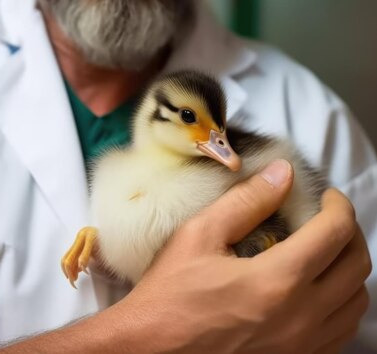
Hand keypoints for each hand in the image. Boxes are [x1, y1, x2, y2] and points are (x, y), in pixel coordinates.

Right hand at [115, 160, 370, 353]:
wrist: (153, 351)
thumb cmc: (171, 293)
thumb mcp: (200, 235)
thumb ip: (246, 200)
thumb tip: (283, 172)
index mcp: (277, 281)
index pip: (335, 232)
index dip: (338, 204)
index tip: (325, 195)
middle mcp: (301, 318)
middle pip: (357, 266)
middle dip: (348, 232)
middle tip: (327, 217)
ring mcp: (303, 347)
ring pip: (357, 302)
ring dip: (349, 268)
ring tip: (324, 250)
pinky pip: (343, 331)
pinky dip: (342, 302)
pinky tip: (317, 288)